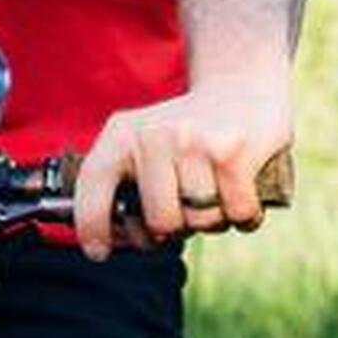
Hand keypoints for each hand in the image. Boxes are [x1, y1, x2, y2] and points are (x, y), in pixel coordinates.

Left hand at [73, 75, 293, 259]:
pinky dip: (246, 216)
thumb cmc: (188, 132)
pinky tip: (242, 193)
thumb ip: (125, 185)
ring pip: (202, 222)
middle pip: (160, 222)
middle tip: (187, 206)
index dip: (91, 225)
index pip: (93, 184)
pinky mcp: (233, 152)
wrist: (241, 85)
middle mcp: (153, 136)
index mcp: (122, 134)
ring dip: (214, 219)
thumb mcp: (143, 143)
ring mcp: (193, 143)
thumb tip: (117, 240)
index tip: (98, 252)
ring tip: (215, 190)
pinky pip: (239, 215)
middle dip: (178, 228)